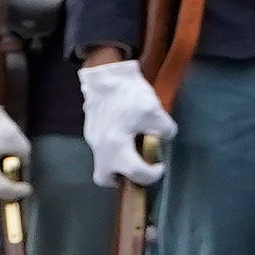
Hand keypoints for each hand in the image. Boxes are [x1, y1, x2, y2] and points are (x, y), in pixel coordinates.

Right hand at [78, 60, 173, 190]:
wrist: (105, 75)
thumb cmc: (129, 94)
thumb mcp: (154, 110)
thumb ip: (164, 129)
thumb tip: (164, 138)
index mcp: (116, 146)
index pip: (136, 173)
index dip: (153, 174)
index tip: (160, 166)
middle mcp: (100, 148)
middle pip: (105, 178)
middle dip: (124, 179)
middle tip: (139, 169)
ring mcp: (92, 140)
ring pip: (102, 164)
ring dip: (118, 165)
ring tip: (135, 154)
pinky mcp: (91, 131)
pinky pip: (102, 150)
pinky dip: (114, 151)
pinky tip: (126, 137)